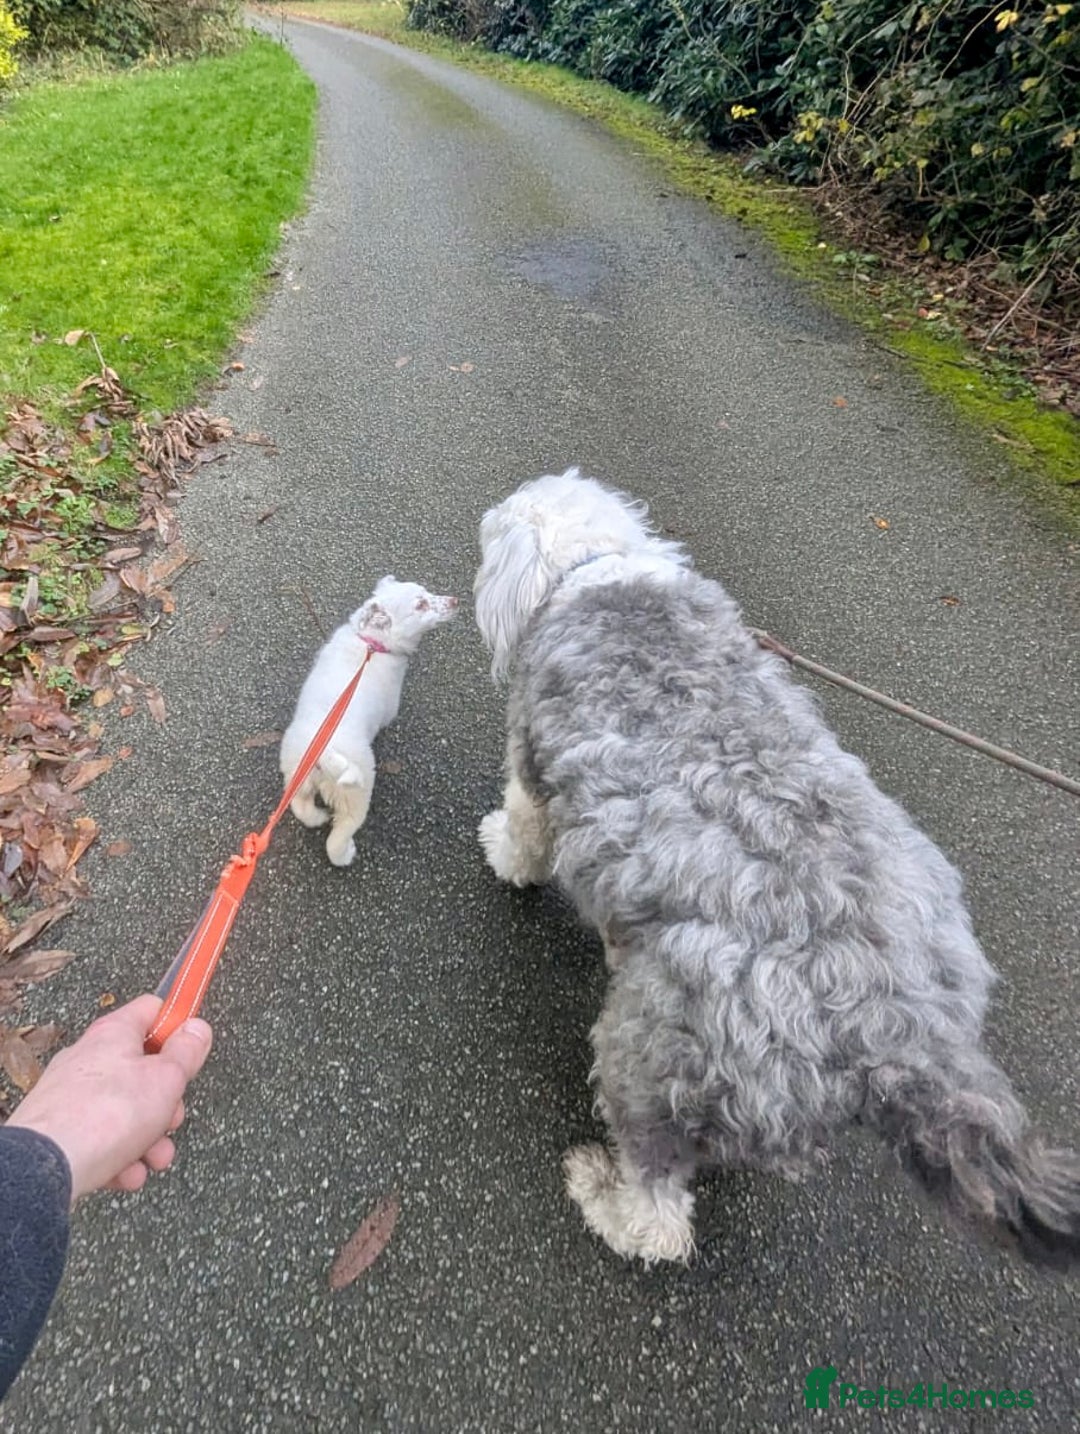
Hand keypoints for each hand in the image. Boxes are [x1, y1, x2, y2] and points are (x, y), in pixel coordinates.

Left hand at [7, 994, 212, 1201]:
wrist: (48, 1167)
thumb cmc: (107, 1115)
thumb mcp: (166, 1078)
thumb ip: (187, 1052)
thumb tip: (198, 1027)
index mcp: (114, 1034)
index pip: (152, 1011)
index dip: (177, 1026)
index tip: (193, 1047)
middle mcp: (89, 1058)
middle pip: (143, 1070)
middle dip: (166, 1103)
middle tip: (172, 1120)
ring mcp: (71, 1095)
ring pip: (125, 1112)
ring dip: (149, 1138)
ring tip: (154, 1160)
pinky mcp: (60, 1130)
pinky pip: (101, 1139)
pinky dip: (120, 1157)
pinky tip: (128, 1174)